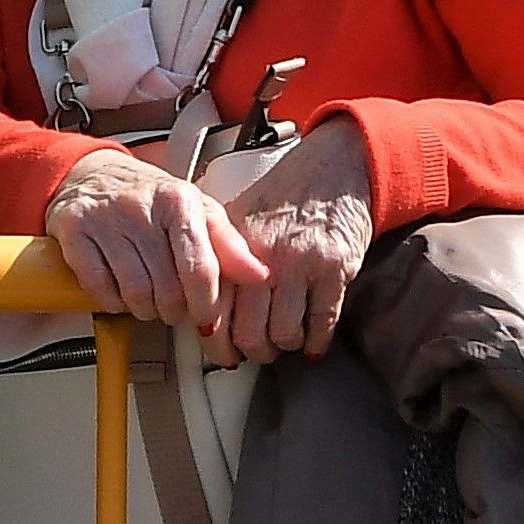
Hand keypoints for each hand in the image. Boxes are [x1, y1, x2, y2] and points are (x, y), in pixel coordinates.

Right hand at [41, 147, 269, 338]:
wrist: (91, 174)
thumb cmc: (150, 197)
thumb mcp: (197, 213)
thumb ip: (230, 246)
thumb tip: (260, 276)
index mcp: (178, 201)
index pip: (199, 268)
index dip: (205, 304)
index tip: (206, 318)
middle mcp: (140, 207)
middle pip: (166, 288)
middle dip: (174, 310)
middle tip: (175, 306)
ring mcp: (104, 220)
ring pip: (134, 293)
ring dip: (145, 310)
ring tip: (149, 299)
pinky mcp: (74, 232)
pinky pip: (98, 287)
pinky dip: (112, 301)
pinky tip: (120, 292)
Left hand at [206, 116, 376, 363]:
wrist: (333, 171)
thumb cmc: (281, 199)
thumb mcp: (236, 217)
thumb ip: (213, 254)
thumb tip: (187, 295)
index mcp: (232, 246)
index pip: (213, 309)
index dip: (216, 342)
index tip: (221, 352)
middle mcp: (263, 257)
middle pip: (249, 332)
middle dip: (252, 352)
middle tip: (255, 353)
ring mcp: (301, 265)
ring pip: (285, 334)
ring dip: (284, 346)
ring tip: (283, 342)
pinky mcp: (336, 270)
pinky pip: (322, 323)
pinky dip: (315, 342)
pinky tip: (310, 344)